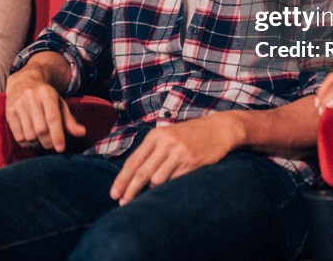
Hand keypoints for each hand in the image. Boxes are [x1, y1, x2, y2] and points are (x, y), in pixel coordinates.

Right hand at [5, 68, 85, 151]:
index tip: (61, 148)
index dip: (57, 136)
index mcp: (47, 94)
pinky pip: (18, 136)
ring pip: (29, 135)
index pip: (53, 118)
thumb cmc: (45, 96)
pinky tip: (31, 138)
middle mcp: (31, 98)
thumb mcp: (59, 104)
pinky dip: (26, 143)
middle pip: (41, 129)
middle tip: (51, 144)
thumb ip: (70, 120)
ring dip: (37, 143)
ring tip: (40, 139)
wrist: (23, 82)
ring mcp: (18, 105)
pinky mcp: (9, 113)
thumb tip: (82, 133)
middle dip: (48, 142)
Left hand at [110, 113, 240, 205]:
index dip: (122, 180)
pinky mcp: (192, 162)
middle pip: (142, 173)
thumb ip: (151, 152)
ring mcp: (179, 153)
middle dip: (130, 191)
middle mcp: (166, 143)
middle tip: (123, 204)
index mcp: (156, 136)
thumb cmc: (189, 135)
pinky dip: (169, 187)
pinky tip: (169, 189)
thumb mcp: (167, 136)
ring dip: (152, 190)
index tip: (114, 194)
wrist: (218, 129)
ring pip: (158, 180)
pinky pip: (175, 181)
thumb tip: (132, 177)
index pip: (133, 161)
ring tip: (150, 194)